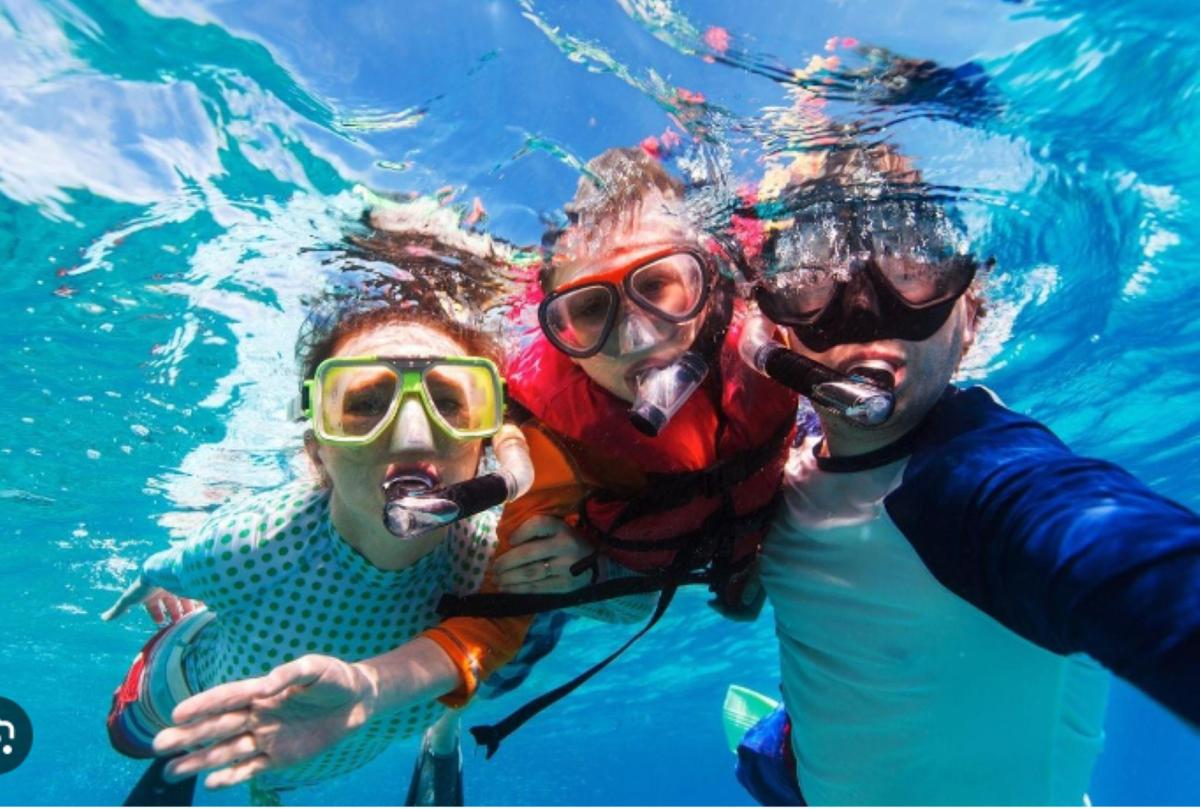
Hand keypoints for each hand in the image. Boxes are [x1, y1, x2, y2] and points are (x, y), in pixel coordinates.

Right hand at [102, 577, 202, 625]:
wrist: (163, 570)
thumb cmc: (145, 585)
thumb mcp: (129, 599)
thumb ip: (119, 609)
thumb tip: (103, 618)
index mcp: (153, 590)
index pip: (155, 604)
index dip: (157, 614)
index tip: (161, 623)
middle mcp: (166, 587)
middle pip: (171, 602)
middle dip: (174, 613)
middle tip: (178, 624)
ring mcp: (179, 584)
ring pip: (185, 599)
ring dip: (187, 610)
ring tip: (191, 622)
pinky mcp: (190, 584)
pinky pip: (196, 596)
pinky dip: (199, 604)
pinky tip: (201, 612)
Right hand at [153, 654, 376, 788]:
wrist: (358, 702)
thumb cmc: (334, 678)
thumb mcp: (315, 668)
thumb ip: (289, 673)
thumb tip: (263, 686)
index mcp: (261, 691)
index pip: (226, 698)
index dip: (202, 705)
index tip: (176, 714)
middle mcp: (257, 715)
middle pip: (217, 727)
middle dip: (188, 736)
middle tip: (157, 745)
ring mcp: (267, 738)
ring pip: (227, 751)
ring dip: (199, 761)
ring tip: (170, 771)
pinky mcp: (280, 758)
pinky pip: (251, 769)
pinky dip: (231, 777)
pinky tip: (210, 783)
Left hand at [493, 516, 597, 593]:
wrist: (597, 565)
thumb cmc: (568, 544)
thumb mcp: (558, 531)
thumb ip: (537, 533)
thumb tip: (504, 543)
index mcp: (561, 528)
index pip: (538, 524)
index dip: (520, 532)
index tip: (509, 540)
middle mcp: (564, 546)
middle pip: (528, 553)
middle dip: (506, 562)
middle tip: (493, 567)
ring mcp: (566, 567)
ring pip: (530, 573)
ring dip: (509, 578)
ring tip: (497, 580)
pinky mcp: (565, 586)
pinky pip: (537, 588)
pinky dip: (519, 589)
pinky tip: (507, 588)